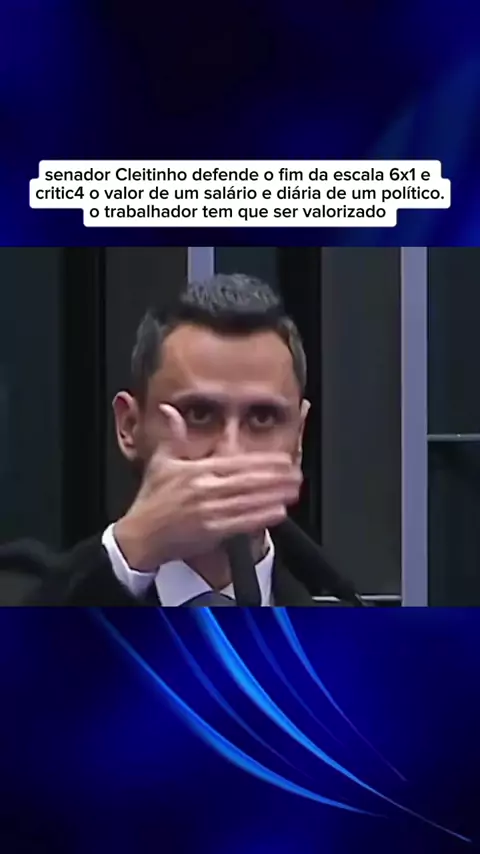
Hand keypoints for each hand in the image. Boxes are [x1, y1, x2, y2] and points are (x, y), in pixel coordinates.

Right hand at [114, 404, 301, 569]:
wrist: (139, 536)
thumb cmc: (151, 501)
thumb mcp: (160, 463)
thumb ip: (172, 436)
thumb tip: (170, 409)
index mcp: (195, 471)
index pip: (237, 462)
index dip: (263, 461)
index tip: (283, 459)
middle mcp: (203, 489)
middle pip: (248, 480)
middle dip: (276, 477)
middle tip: (297, 474)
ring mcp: (207, 511)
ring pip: (249, 500)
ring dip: (274, 495)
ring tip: (294, 490)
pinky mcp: (209, 532)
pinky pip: (241, 523)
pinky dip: (261, 517)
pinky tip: (278, 512)